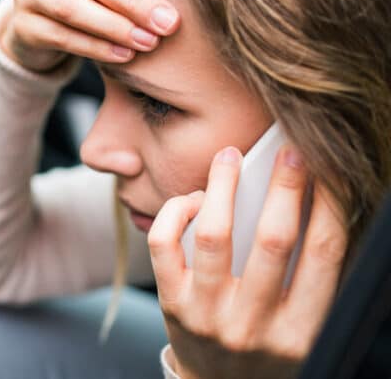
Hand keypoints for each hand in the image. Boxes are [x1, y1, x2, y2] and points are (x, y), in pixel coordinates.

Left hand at [148, 146, 348, 378]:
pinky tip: (193, 198)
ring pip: (214, 235)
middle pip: (274, 240)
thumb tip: (307, 200)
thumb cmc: (266, 344)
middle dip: (285, 187)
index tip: (328, 169)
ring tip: (229, 156)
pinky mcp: (172, 305)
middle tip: (289, 150)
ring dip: (223, 186)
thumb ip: (308, 275)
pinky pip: (164, 245)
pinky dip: (176, 211)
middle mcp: (255, 325)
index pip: (325, 254)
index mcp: (302, 330)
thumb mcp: (301, 323)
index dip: (331, 204)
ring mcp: (209, 316)